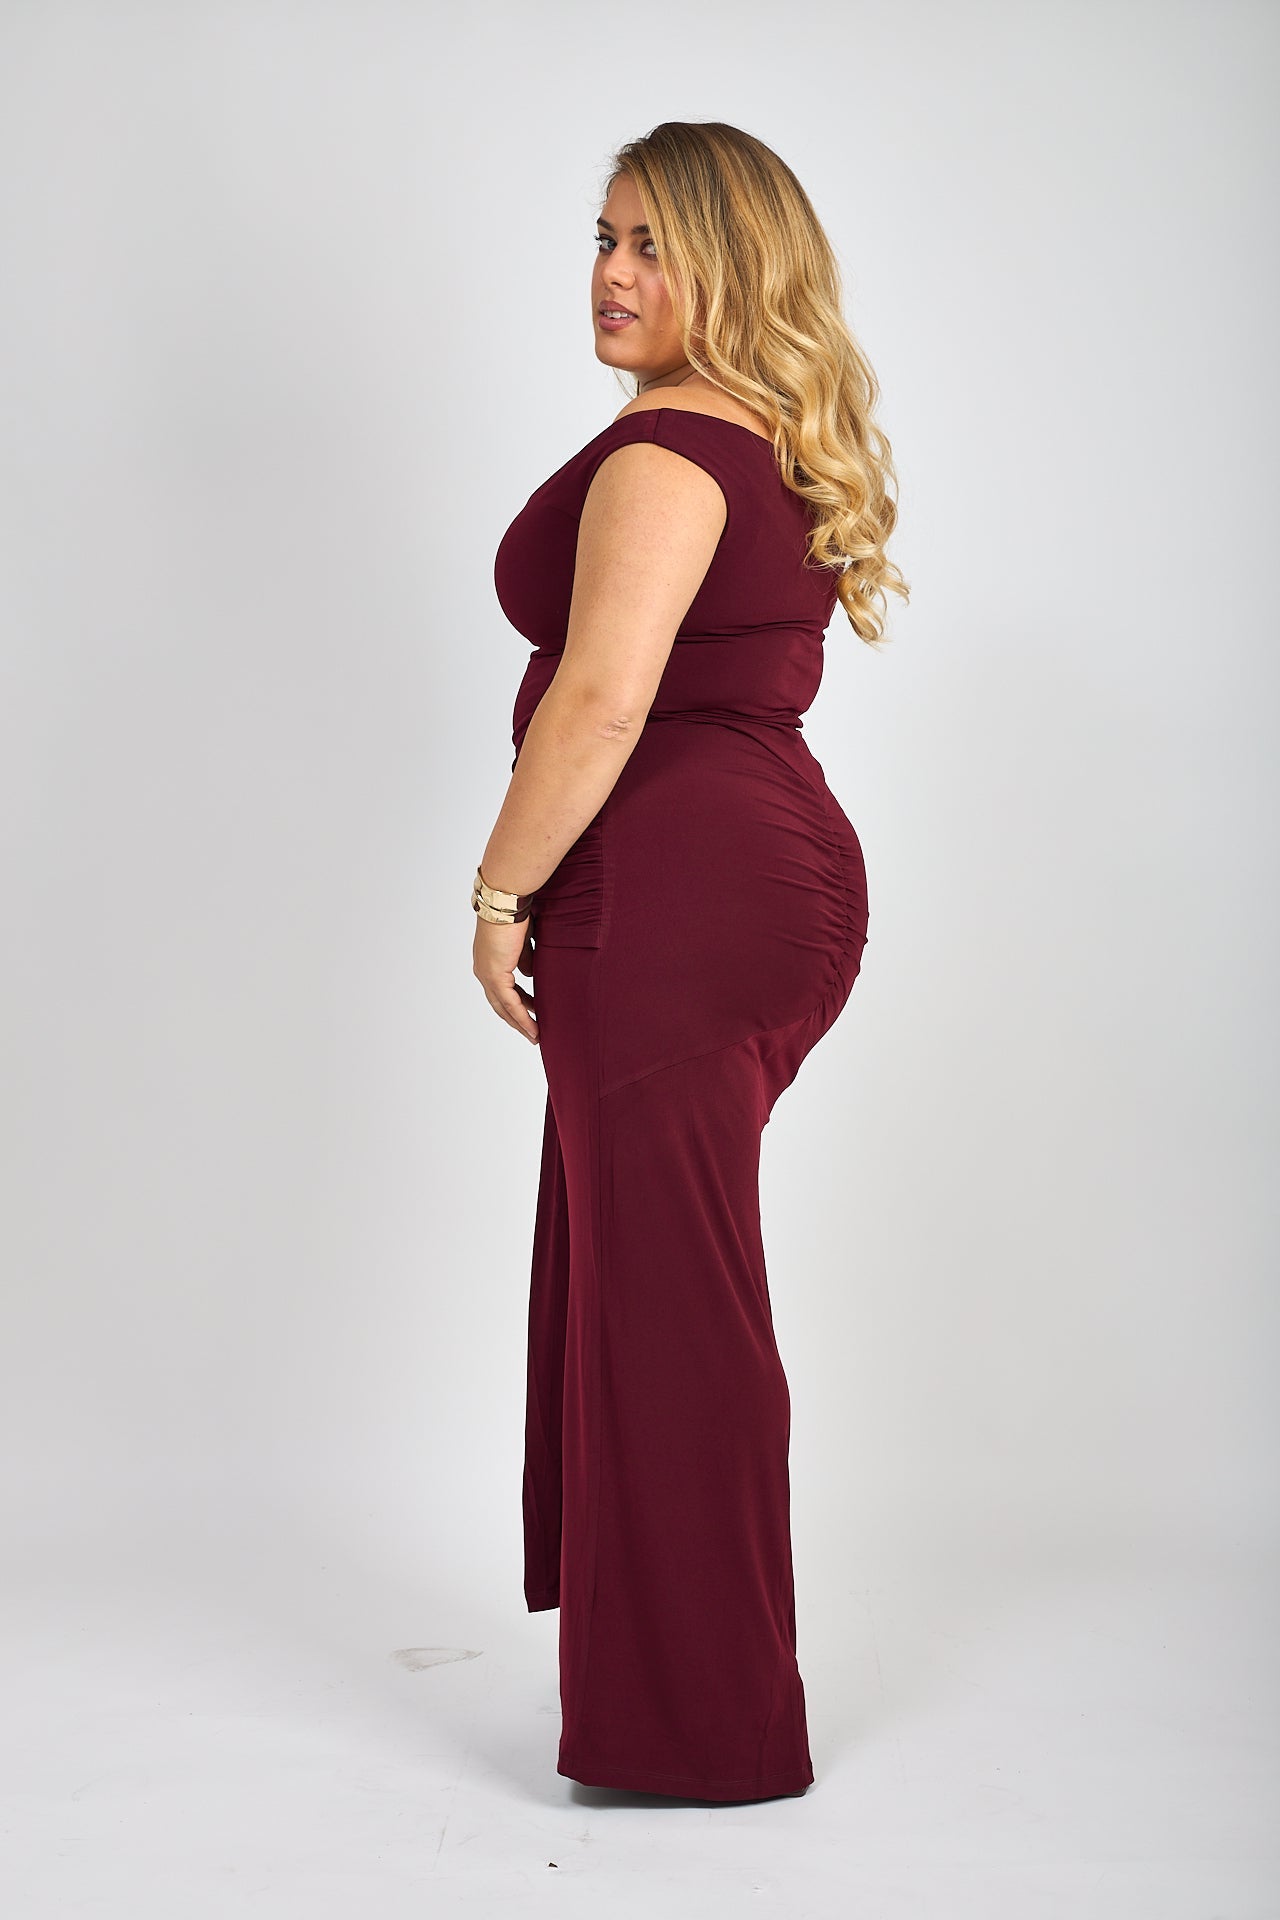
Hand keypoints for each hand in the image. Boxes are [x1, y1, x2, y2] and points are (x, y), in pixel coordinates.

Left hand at [472, 911, 538, 1044]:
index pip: (501, 988)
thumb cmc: (515, 912)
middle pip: (499, 1003)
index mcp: (488, 959)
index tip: (531, 1011)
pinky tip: (533, 1028)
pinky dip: (521, 1017)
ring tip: (535, 1035)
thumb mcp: (523, 941)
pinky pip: (510, 1003)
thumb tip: (529, 975)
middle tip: (532, 1031)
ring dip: (520, 1023)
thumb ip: (524, 959)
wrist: (506, 902)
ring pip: (503, 1007)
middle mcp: (483, 969)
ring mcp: (487, 973)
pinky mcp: (494, 975)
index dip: (515, 1003)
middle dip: (516, 1019)